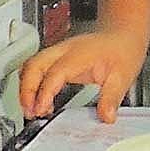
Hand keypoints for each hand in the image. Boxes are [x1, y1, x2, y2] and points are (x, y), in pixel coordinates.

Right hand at [19, 27, 147, 122]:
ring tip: (32, 110)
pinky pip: (37, 69)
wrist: (123, 33)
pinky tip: (41, 102)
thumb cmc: (123, 49)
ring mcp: (59, 53)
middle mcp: (65, 51)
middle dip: (26, 90)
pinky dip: (32, 85)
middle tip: (30, 112)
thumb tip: (105, 117)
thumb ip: (111, 97)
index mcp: (80, 54)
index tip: (40, 109)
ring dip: (26, 87)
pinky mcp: (58, 58)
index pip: (55, 73)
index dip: (44, 92)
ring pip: (31, 65)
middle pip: (33, 65)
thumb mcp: (123, 76)